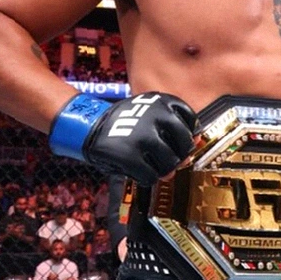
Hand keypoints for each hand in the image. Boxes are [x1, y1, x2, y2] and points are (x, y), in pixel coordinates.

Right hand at [51, 93, 196, 184]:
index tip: (181, 141)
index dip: (188, 135)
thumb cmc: (123, 122)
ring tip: (151, 164)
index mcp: (161, 102)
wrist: (89, 126)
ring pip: (170, 163)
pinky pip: (151, 176)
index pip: (191, 120)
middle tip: (167, 158)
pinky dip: (147, 177)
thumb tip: (191, 152)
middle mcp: (155, 117)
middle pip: (184, 145)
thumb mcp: (149, 113)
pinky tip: (139, 171)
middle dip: (178, 156)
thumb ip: (171, 129)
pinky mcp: (131, 156)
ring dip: (163, 169)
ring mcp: (143, 137)